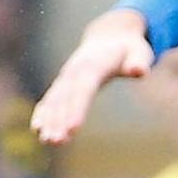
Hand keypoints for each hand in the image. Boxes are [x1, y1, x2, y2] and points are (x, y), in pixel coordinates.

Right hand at [31, 9, 153, 144]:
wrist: (111, 36)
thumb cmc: (130, 48)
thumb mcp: (140, 52)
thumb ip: (139, 61)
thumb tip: (139, 70)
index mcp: (94, 65)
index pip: (84, 90)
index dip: (77, 109)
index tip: (73, 129)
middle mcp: (75, 71)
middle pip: (65, 98)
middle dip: (59, 120)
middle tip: (56, 142)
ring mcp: (66, 77)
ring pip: (54, 100)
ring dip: (49, 121)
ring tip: (48, 141)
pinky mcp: (63, 83)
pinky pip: (50, 99)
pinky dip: (43, 112)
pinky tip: (38, 129)